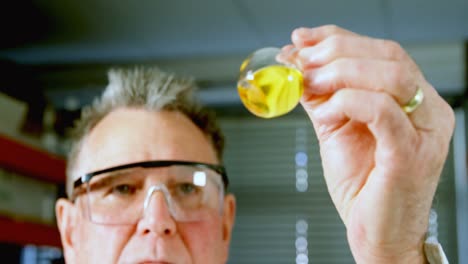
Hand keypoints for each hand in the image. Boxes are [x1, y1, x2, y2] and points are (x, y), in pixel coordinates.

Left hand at [283, 25, 454, 262]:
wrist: (377, 235)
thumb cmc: (362, 185)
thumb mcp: (337, 129)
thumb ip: (322, 96)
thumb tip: (296, 65)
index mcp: (413, 100)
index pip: (382, 50)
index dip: (338, 37)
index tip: (301, 38)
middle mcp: (427, 110)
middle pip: (388, 55)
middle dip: (334, 51)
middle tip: (299, 61)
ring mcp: (425, 131)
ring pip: (390, 75)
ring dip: (340, 71)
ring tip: (308, 82)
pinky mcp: (411, 155)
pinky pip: (383, 110)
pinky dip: (348, 100)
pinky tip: (326, 109)